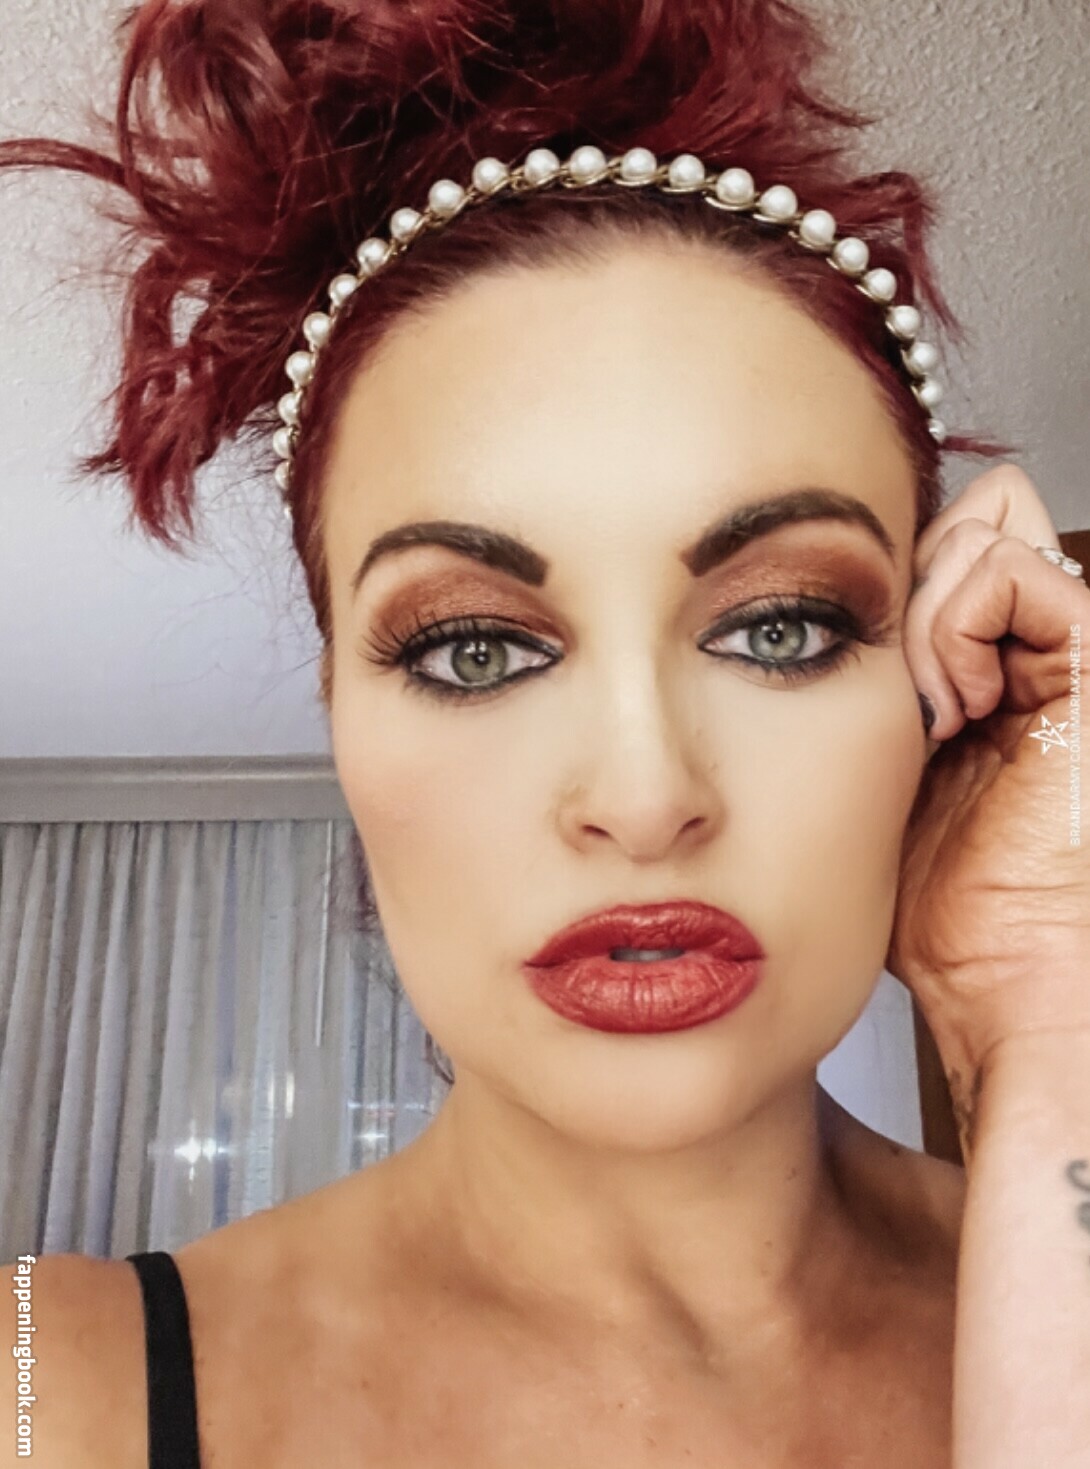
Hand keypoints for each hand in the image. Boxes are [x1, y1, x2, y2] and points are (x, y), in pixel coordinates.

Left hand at [885, 463, 1089, 1088]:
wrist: (1013, 976)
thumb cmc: (957, 906)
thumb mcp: (896, 767)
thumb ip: (898, 681)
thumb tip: (855, 606)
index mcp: (1010, 672)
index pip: (950, 554)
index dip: (893, 599)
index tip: (878, 693)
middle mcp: (1052, 651)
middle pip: (967, 530)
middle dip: (906, 602)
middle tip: (908, 706)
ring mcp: (1080, 651)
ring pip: (978, 540)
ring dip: (923, 626)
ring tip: (934, 719)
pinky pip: (1006, 572)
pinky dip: (952, 630)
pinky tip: (953, 710)